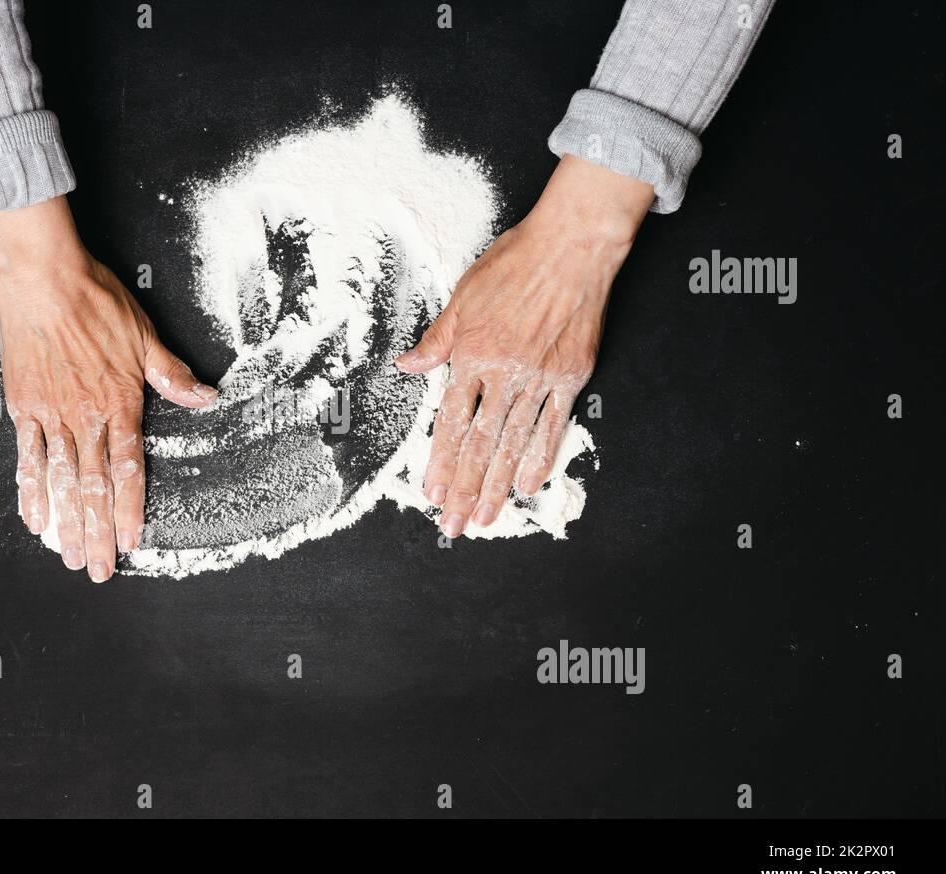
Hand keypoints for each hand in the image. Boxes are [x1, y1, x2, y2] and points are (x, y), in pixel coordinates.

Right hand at [0, 197, 215, 580]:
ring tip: (68, 556)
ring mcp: (51, 415)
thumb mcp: (145, 336)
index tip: (130, 542)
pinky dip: (30, 491)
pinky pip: (27, 457)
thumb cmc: (94, 301)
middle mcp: (85, 417)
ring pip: (60, 481)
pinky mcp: (24, 407)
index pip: (128, 468)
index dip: (130, 509)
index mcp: (120, 403)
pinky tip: (34, 519)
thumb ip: (171, 374)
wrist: (42, 279)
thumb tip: (205, 397)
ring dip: (66, 523)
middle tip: (96, 569)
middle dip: (96, 533)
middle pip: (93, 487)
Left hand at [394, 154, 653, 537]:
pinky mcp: (571, 375)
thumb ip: (437, 340)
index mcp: (471, 355)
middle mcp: (504, 373)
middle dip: (466, 489)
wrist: (571, 245)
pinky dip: (540, 457)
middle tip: (455, 525)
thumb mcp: (462, 297)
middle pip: (480, 443)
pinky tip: (527, 484)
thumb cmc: (514, 263)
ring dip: (498, 485)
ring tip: (487, 517)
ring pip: (514, 443)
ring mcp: (540, 377)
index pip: (451, 422)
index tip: (435, 494)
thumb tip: (407, 367)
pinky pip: (554, 425)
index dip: (442, 462)